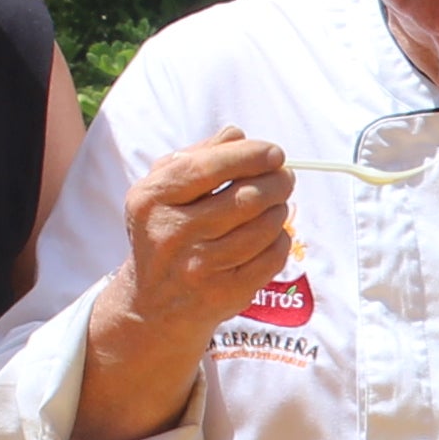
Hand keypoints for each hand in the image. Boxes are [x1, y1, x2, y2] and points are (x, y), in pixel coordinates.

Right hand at [102, 131, 296, 349]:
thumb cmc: (165, 232)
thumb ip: (198, 156)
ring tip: (276, 205)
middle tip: (285, 178)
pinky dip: (281, 240)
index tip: (275, 153)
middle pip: (245, 199)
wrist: (153, 304)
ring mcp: (199, 267)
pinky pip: (271, 258)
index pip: (208, 168)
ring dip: (280, 211)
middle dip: (276, 182)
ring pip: (263, 228)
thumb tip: (238, 135)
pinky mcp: (224, 293)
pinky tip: (272, 235)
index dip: (249, 156)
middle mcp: (173, 234)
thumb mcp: (163, 190)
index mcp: (153, 199)